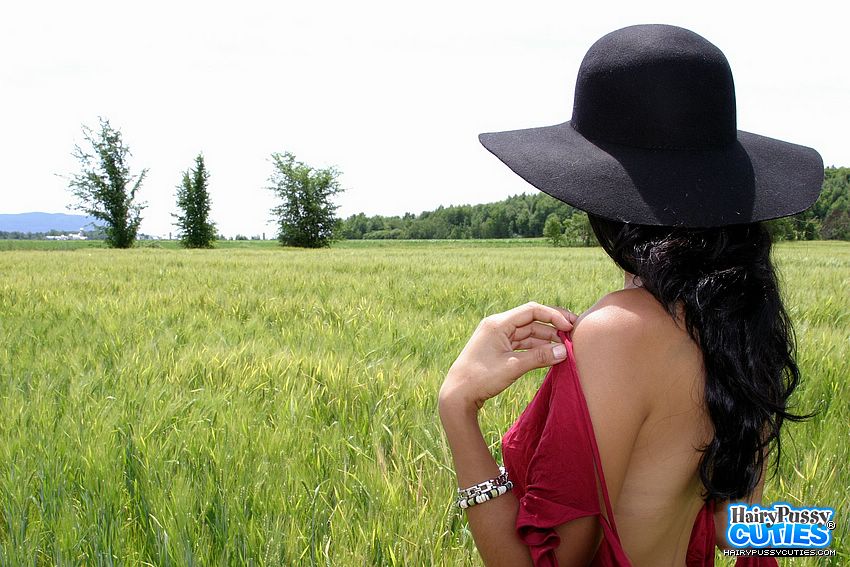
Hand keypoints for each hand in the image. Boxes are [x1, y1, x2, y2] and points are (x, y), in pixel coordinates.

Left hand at [439, 302, 577, 411]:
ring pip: (528, 333)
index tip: (570, 326)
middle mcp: (498, 326)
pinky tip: (551, 355)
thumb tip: (564, 351)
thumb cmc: (480, 379)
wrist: (457, 394)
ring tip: (565, 347)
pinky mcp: (499, 349)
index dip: (553, 316)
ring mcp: (498, 337)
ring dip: (546, 339)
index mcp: (498, 323)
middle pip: (532, 320)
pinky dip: (537, 348)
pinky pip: (523, 344)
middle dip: (553, 326)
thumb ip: (539, 358)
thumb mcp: (512, 367)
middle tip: (574, 333)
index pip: (532, 310)